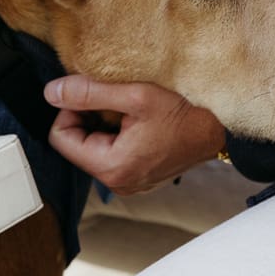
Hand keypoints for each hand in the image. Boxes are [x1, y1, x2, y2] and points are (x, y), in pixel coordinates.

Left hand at [45, 76, 226, 195]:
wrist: (223, 128)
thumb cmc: (186, 111)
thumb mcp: (134, 95)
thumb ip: (88, 93)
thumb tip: (51, 92)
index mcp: (113, 167)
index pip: (60, 137)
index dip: (69, 110)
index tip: (91, 93)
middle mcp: (118, 183)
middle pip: (76, 145)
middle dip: (88, 118)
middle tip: (114, 99)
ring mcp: (129, 183)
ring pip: (93, 148)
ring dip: (103, 124)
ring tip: (129, 110)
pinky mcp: (139, 178)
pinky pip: (112, 154)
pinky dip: (117, 134)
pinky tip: (138, 122)